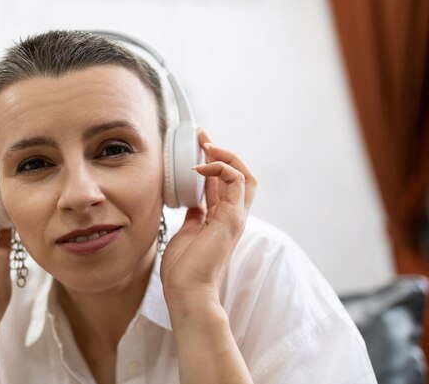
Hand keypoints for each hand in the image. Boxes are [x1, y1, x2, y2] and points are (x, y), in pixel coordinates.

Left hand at [160, 129, 256, 307]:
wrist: (188, 292)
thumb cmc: (184, 270)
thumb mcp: (187, 234)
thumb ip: (194, 217)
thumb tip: (192, 205)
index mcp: (221, 219)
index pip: (224, 184)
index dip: (213, 163)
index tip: (197, 148)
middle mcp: (233, 216)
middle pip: (239, 175)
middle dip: (223, 152)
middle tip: (203, 136)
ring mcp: (236, 217)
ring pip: (244, 175)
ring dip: (224, 154)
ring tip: (205, 143)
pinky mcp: (233, 218)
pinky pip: (236, 181)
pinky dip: (222, 167)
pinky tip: (202, 165)